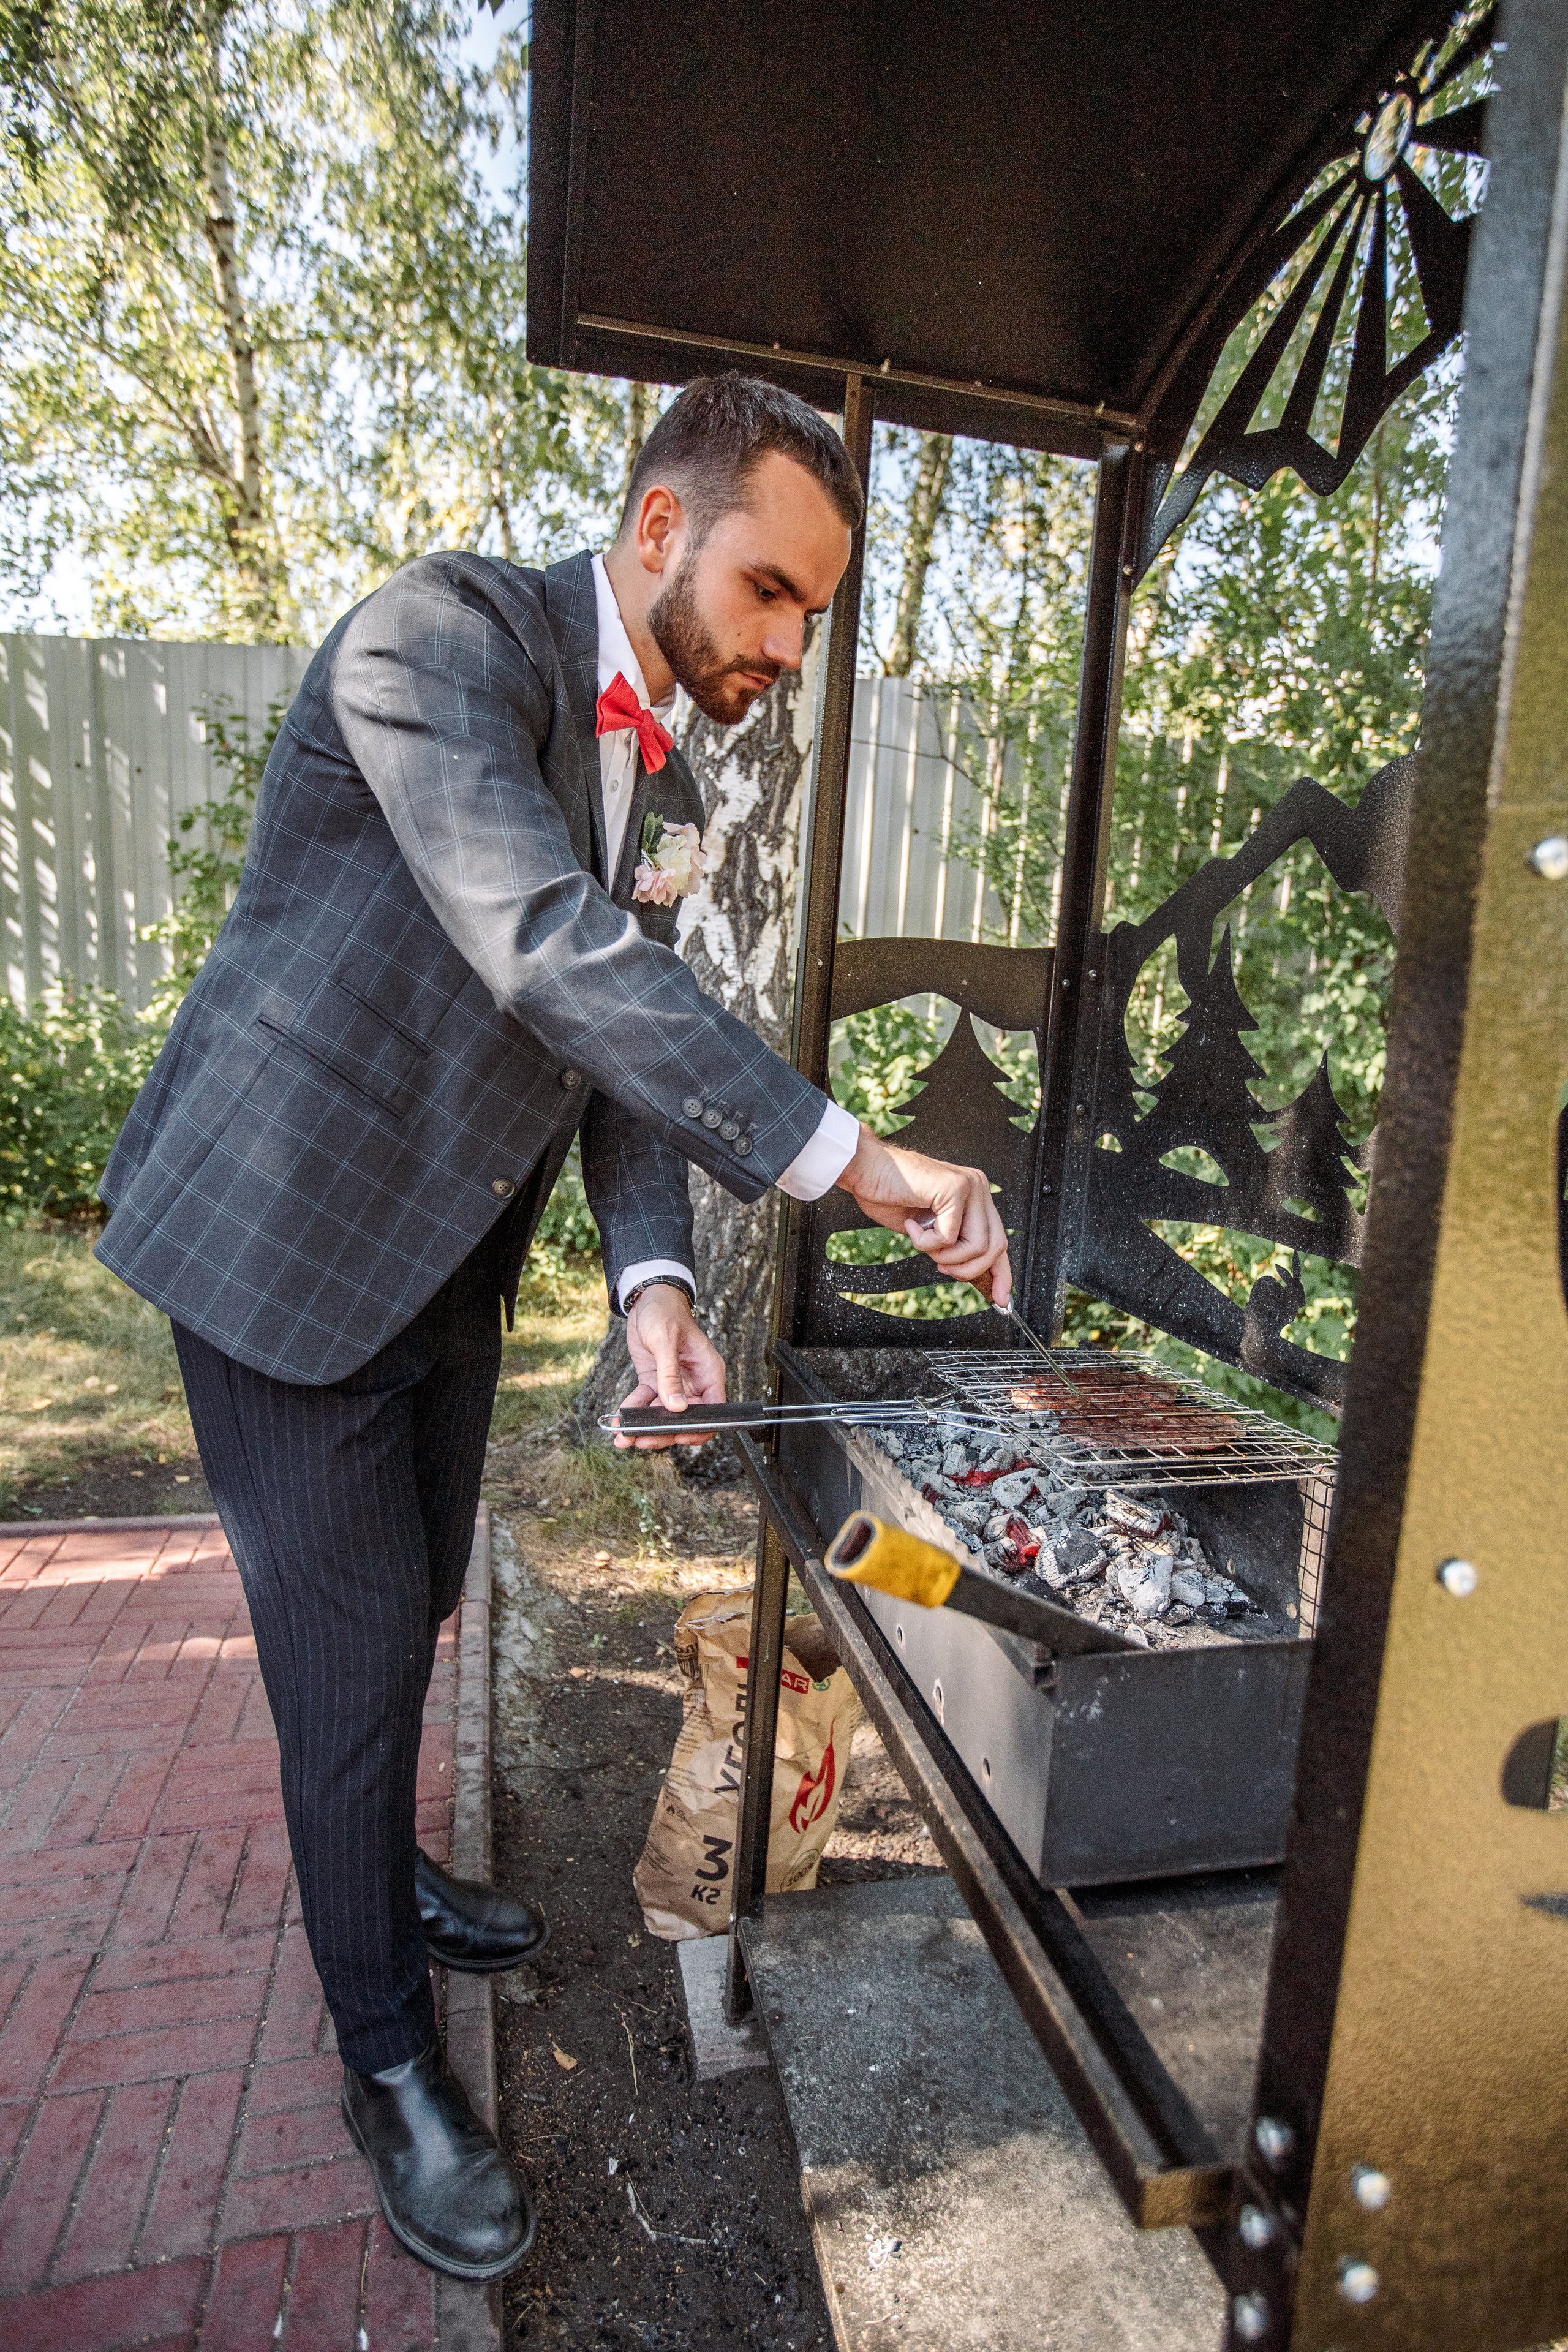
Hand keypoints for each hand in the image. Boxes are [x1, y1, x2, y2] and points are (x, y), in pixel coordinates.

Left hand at [616, 1285, 726, 1448]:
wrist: (647, 1299)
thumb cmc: (664, 1312)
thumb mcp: (666, 1340)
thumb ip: (670, 1375)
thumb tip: (676, 1406)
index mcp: (708, 1372)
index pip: (712, 1410)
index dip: (699, 1428)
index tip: (679, 1437)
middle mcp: (694, 1382)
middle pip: (685, 1418)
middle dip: (664, 1432)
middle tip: (642, 1439)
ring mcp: (674, 1384)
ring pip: (664, 1415)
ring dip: (645, 1427)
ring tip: (626, 1436)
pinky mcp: (655, 1382)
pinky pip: (646, 1402)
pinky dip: (634, 1411)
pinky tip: (621, 1418)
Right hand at [836, 1123, 1012, 1307]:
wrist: (864, 1168)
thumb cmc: (888, 1195)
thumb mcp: (928, 1228)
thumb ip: (951, 1244)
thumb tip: (966, 1272)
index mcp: (974, 1196)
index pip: (999, 1240)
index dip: (1002, 1274)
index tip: (1000, 1300)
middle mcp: (978, 1187)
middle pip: (996, 1246)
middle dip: (969, 1270)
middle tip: (941, 1268)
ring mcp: (969, 1186)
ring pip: (977, 1246)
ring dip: (946, 1256)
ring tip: (922, 1242)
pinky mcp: (954, 1189)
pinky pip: (949, 1237)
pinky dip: (925, 1242)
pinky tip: (910, 1225)